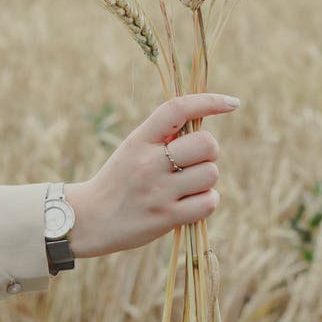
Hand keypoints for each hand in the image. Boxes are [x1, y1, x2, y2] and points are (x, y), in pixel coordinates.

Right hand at [64, 93, 239, 257]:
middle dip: (208, 152)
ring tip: (187, 185)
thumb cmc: (120, 179)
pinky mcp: (166, 217)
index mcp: (140, 139)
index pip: (177, 109)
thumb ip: (164, 135)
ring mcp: (158, 191)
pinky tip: (190, 203)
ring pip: (211, 173)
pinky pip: (209, 202)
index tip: (232, 103)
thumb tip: (204, 119)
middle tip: (192, 162)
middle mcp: (149, 162)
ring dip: (206, 179)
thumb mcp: (134, 148)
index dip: (209, 102)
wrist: (89, 219)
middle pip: (207, 144)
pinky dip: (207, 201)